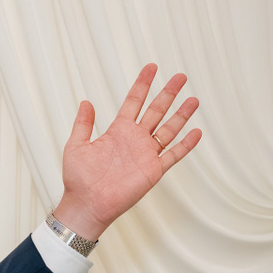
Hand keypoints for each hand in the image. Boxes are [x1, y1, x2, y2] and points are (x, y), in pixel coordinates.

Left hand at [53, 64, 200, 238]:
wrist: (86, 204)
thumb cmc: (78, 179)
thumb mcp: (75, 146)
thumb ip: (83, 124)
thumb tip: (86, 102)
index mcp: (117, 131)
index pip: (134, 102)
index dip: (142, 85)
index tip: (152, 67)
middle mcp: (134, 139)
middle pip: (156, 110)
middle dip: (168, 93)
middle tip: (181, 76)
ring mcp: (145, 154)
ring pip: (169, 129)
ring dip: (181, 115)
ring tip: (194, 99)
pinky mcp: (153, 170)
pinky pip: (173, 155)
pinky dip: (185, 144)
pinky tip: (196, 132)